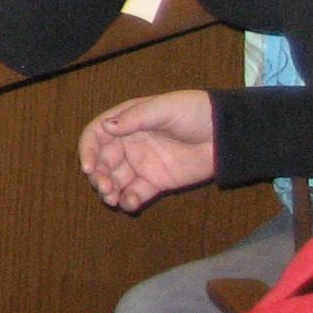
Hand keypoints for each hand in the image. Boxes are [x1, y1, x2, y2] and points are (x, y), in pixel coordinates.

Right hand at [79, 90, 217, 211]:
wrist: (225, 134)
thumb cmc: (193, 112)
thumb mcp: (163, 109)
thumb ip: (134, 118)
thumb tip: (106, 127)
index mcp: (125, 122)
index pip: (96, 136)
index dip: (87, 151)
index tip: (88, 167)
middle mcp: (129, 144)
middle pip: (102, 162)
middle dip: (98, 176)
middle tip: (104, 188)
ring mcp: (142, 164)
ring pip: (116, 180)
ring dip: (109, 190)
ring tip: (112, 199)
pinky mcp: (158, 182)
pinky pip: (137, 193)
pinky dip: (129, 200)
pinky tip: (129, 204)